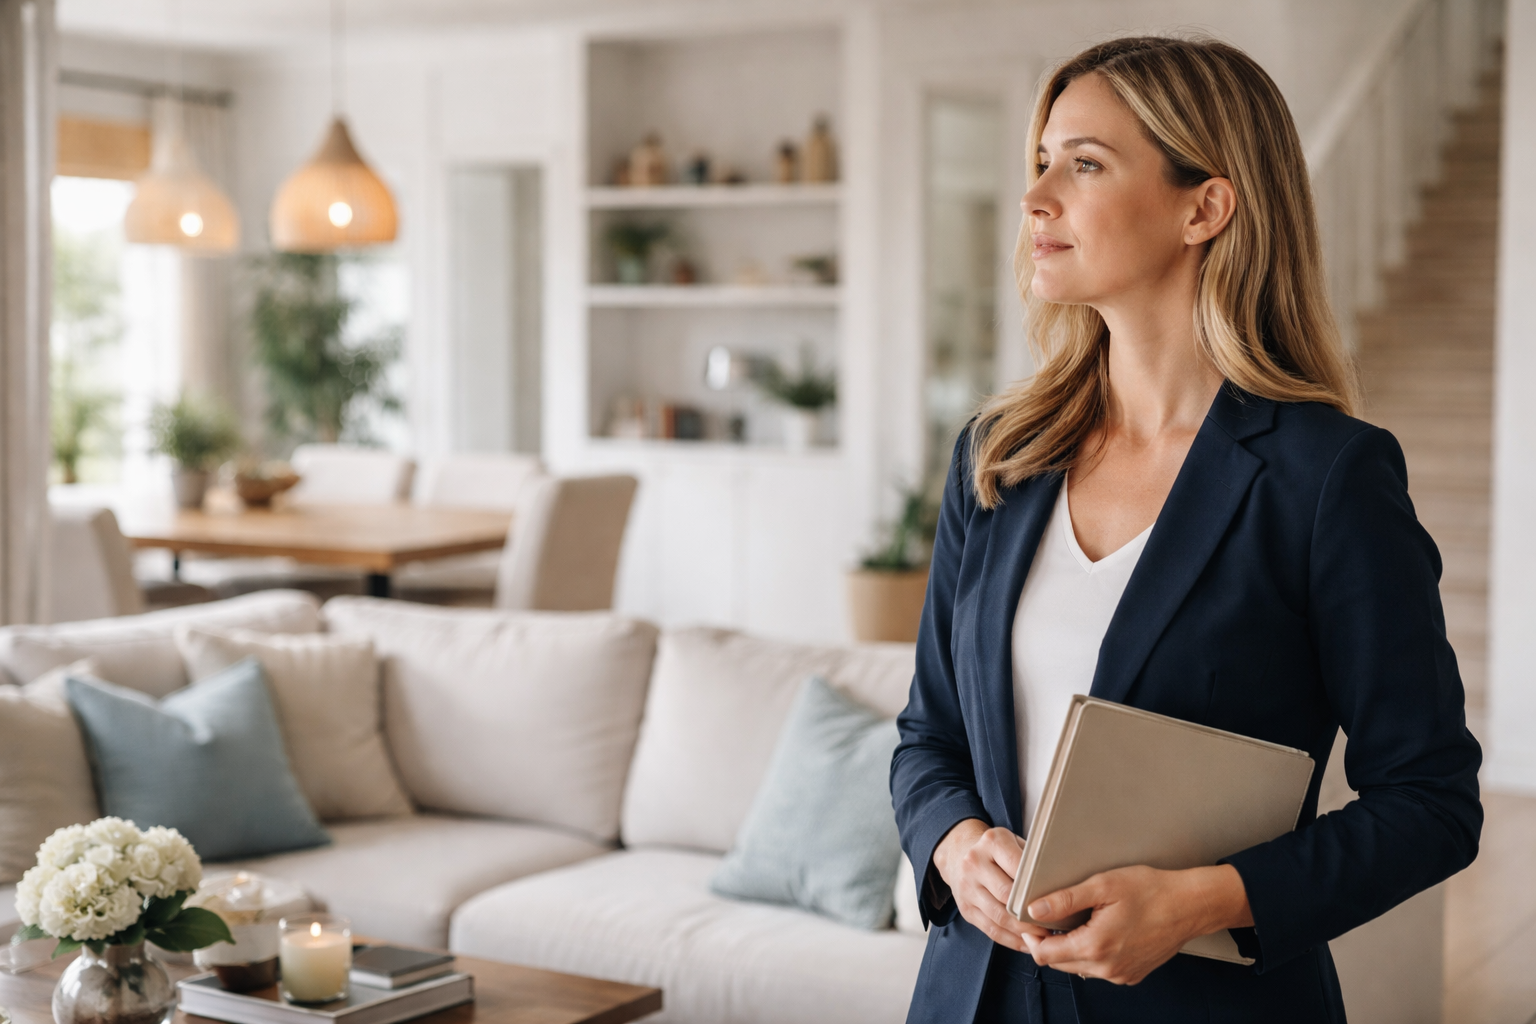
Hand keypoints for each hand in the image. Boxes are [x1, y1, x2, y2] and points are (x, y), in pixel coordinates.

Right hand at [931, 818, 1050, 950]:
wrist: (958, 852)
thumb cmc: (996, 850)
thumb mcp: (1013, 841)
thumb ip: (1031, 858)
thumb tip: (1060, 883)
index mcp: (991, 842)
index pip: (1018, 867)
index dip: (1037, 886)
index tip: (1057, 900)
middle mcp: (974, 863)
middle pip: (1007, 895)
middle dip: (1032, 914)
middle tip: (1054, 924)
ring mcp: (966, 888)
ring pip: (999, 917)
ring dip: (1024, 932)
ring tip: (1044, 937)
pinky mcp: (965, 909)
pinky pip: (990, 930)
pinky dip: (1011, 941)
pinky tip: (1027, 944)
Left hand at [1022, 864, 1253, 984]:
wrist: (1191, 905)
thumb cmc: (1151, 890)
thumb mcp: (1103, 886)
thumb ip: (1065, 899)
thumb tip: (1034, 910)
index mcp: (1096, 947)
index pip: (1044, 954)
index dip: (1032, 936)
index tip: (1033, 919)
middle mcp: (1107, 968)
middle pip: (1059, 963)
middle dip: (1049, 942)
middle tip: (1052, 916)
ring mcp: (1121, 975)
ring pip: (1079, 968)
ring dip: (1070, 949)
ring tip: (1076, 921)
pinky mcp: (1132, 975)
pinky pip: (1100, 969)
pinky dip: (1092, 954)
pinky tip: (1099, 931)